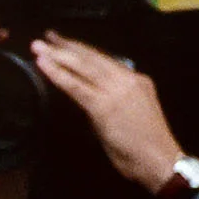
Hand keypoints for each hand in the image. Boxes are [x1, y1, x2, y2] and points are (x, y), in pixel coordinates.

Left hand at [30, 31, 182, 193]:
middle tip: (46, 37)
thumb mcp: (132, 113)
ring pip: (83, 67)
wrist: (160, 161)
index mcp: (137, 80)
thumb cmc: (145, 145)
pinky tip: (43, 66)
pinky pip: (75, 86)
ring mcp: (116, 91)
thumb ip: (113, 99)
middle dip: (67, 45)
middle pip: (92, 57)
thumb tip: (90, 93)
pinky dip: (57, 74)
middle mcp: (128, 80)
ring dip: (58, 55)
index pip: (104, 59)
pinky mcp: (103, 106)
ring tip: (39, 47)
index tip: (65, 42)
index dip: (82, 50)